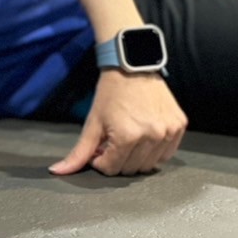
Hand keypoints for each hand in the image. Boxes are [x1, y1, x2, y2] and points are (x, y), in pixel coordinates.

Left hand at [49, 71, 187, 175]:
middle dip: (118, 159)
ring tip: (128, 138)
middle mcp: (151, 136)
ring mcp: (168, 131)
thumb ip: (79, 152)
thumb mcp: (93, 123)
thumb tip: (58, 171)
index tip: (100, 147)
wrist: (133, 66)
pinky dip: (155, 151)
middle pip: (131, 169)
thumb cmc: (111, 93)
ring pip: (149, 165)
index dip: (101, 161)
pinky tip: (145, 136)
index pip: (112, 169)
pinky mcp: (179, 126)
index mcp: (127, 136)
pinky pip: (166, 153)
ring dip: (136, 157)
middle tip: (113, 142)